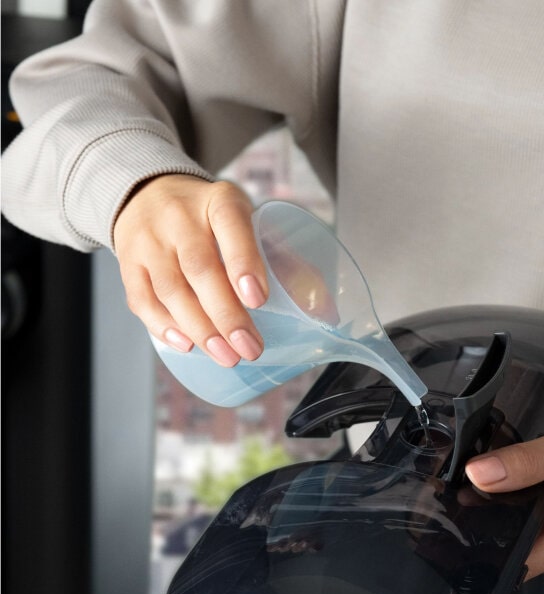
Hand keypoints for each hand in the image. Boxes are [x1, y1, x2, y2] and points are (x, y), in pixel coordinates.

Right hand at [113, 174, 267, 366]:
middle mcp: (179, 217)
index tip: (258, 299)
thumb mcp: (246, 219)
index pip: (230, 225)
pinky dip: (164, 327)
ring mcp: (149, 240)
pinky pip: (142, 299)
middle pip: (200, 268)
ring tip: (226, 357)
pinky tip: (187, 345)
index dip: (243, 262)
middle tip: (249, 349)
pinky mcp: (128, 262)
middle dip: (226, 315)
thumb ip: (280, 257)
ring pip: (171, 290)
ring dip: (200, 329)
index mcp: (220, 201)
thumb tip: (322, 310)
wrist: (145, 193)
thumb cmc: (211, 218)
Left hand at [465, 403, 543, 578]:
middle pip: (517, 548)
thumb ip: (526, 462)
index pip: (518, 562)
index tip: (449, 532)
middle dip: (483, 530)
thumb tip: (477, 474)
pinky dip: (514, 504)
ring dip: (498, 515)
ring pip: (524, 532)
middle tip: (445, 506)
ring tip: (459, 494)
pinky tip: (491, 487)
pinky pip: (533, 518)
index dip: (482, 552)